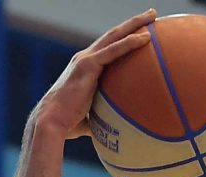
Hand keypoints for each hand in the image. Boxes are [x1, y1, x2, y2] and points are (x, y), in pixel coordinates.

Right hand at [32, 10, 156, 139]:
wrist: (52, 122)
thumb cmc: (68, 125)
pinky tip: (145, 38)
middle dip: (133, 23)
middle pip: (114, 35)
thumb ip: (102, 118)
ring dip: (135, 24)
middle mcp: (85, 59)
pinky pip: (113, 50)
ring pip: (115, 36)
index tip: (141, 32)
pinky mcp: (88, 65)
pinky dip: (129, 43)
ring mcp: (86, 60)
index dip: (124, 38)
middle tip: (152, 14)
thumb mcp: (89, 118)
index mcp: (86, 69)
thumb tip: (115, 133)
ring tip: (153, 15)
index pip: (109, 48)